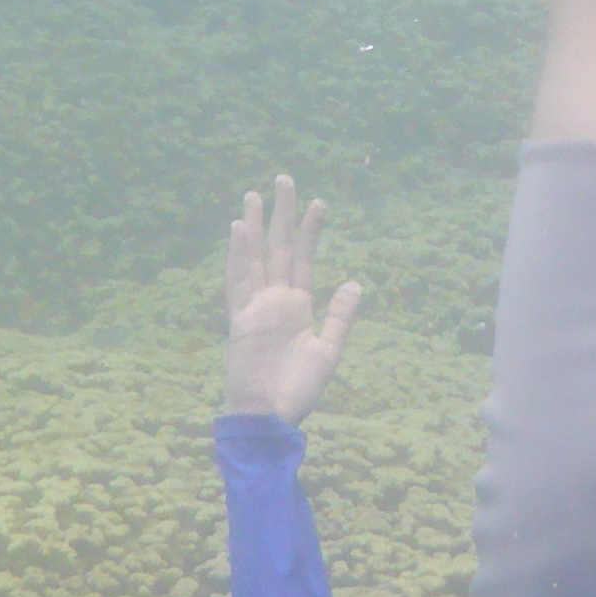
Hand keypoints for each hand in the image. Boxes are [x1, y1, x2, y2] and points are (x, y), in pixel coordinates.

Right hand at [222, 176, 365, 427]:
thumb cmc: (297, 390)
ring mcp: (256, 307)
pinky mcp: (240, 319)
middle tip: (284, 179)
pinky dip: (239, 255)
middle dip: (282, 215)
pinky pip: (239, 282)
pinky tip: (240, 229)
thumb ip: (340, 316)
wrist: (270, 417)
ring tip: (254, 195)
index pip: (304, 259)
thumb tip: (356, 282)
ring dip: (256, 226)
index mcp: (297, 306)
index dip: (311, 231)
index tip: (319, 202)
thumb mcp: (328, 350)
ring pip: (256, 257)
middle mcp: (275, 300)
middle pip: (279, 248)